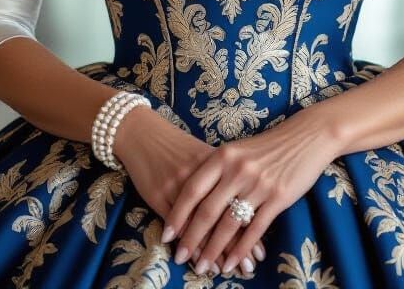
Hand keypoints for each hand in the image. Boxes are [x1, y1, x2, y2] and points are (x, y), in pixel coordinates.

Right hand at [112, 105, 265, 275]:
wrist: (144, 134)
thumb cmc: (178, 147)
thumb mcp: (204, 156)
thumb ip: (224, 176)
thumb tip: (247, 203)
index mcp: (217, 162)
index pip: (238, 201)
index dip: (249, 229)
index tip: (259, 253)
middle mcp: (201, 175)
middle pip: (221, 214)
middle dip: (235, 246)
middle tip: (247, 268)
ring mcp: (178, 185)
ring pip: (199, 224)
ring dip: (210, 250)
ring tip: (221, 270)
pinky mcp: (159, 194)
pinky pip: (177, 224)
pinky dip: (187, 242)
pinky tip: (194, 258)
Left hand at [163, 110, 341, 276]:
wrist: (305, 137)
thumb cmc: (267, 146)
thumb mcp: (237, 150)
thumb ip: (217, 170)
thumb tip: (193, 199)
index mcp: (223, 156)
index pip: (193, 190)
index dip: (178, 214)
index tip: (166, 235)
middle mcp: (237, 170)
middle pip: (207, 211)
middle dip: (191, 239)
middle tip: (179, 258)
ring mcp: (258, 184)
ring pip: (229, 225)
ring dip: (214, 250)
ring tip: (203, 268)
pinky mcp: (277, 198)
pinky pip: (254, 230)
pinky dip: (241, 251)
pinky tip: (232, 264)